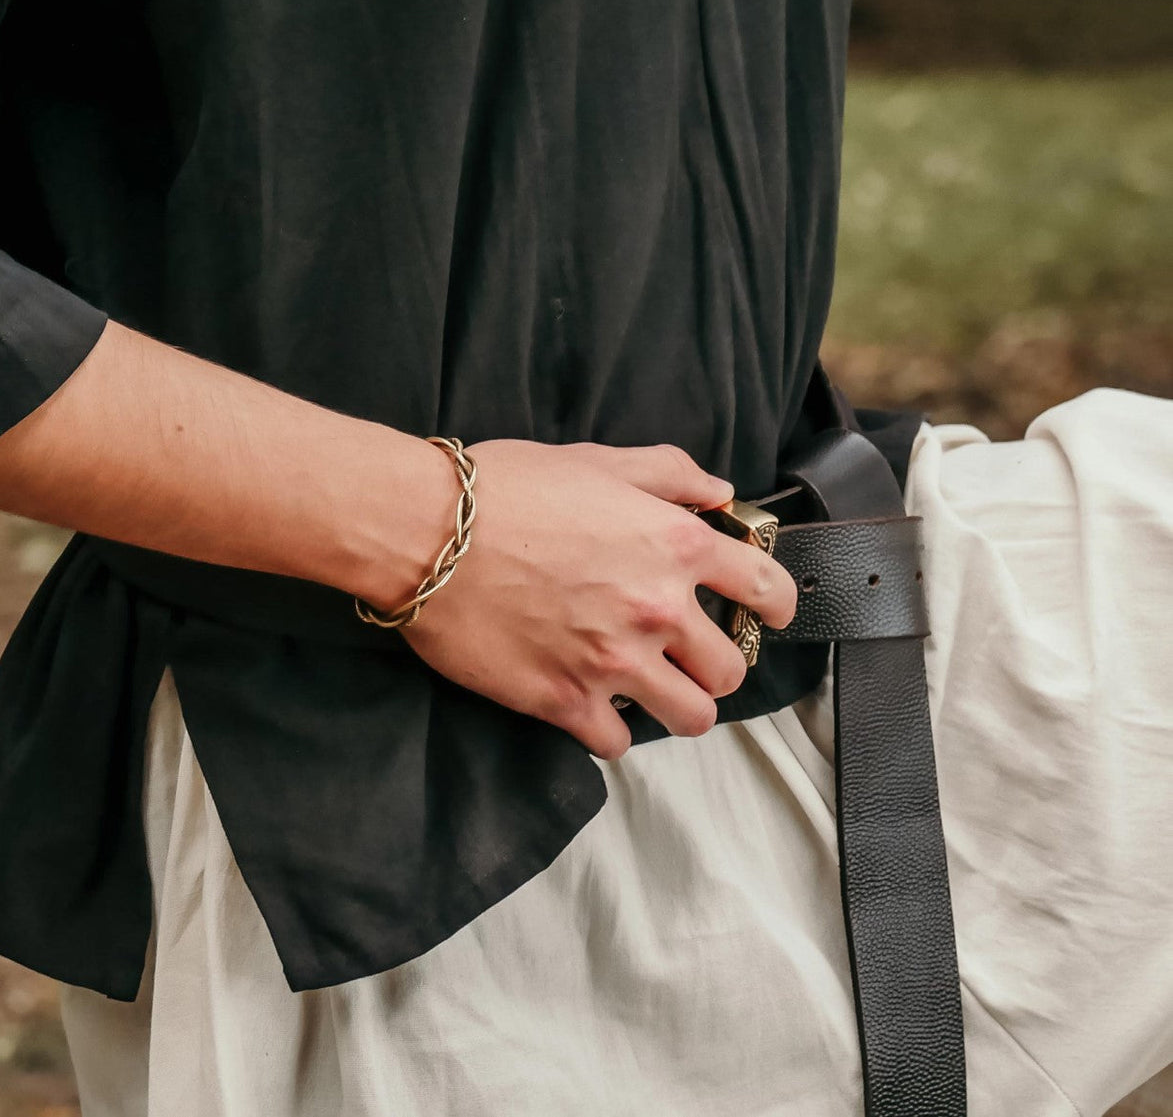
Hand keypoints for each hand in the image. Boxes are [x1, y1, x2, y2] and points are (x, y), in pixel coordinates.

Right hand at [397, 439, 796, 759]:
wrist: (425, 532)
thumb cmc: (503, 490)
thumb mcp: (596, 461)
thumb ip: (668, 475)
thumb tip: (718, 494)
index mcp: (674, 546)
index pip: (767, 588)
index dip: (777, 605)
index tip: (768, 613)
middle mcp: (657, 610)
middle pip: (731, 669)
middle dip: (716, 664)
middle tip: (688, 655)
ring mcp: (613, 663)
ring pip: (690, 718)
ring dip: (677, 706)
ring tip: (653, 691)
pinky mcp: (564, 701)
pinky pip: (618, 741)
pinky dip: (612, 729)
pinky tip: (594, 706)